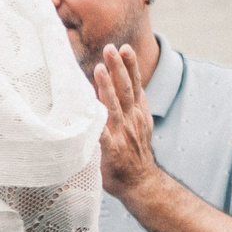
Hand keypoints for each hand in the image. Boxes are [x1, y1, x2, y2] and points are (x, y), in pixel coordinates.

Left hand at [91, 43, 163, 202]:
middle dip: (118, 67)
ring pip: (114, 105)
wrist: (141, 184)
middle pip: (125, 89)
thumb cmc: (133, 155)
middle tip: (110, 48)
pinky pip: (102, 132)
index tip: (124, 48)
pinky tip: (90, 108)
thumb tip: (116, 87)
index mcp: (138, 114)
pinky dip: (97, 120)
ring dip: (107, 85)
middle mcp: (132, 120)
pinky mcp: (112, 149)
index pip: (135, 85)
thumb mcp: (138, 126)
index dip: (130, 66)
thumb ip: (129, 108)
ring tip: (99, 67)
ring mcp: (123, 134)